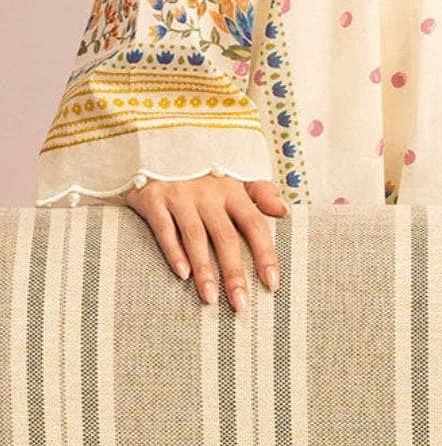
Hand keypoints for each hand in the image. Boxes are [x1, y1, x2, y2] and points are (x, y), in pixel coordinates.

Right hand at [121, 173, 287, 311]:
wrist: (155, 139)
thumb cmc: (198, 166)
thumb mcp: (231, 173)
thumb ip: (258, 192)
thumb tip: (283, 211)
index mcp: (231, 188)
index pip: (254, 224)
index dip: (265, 254)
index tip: (271, 284)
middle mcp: (208, 192)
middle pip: (226, 237)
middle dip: (235, 273)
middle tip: (241, 306)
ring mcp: (180, 194)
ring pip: (196, 237)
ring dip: (204, 269)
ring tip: (211, 299)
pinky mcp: (153, 197)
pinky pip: (164, 228)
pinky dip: (173, 251)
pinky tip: (181, 274)